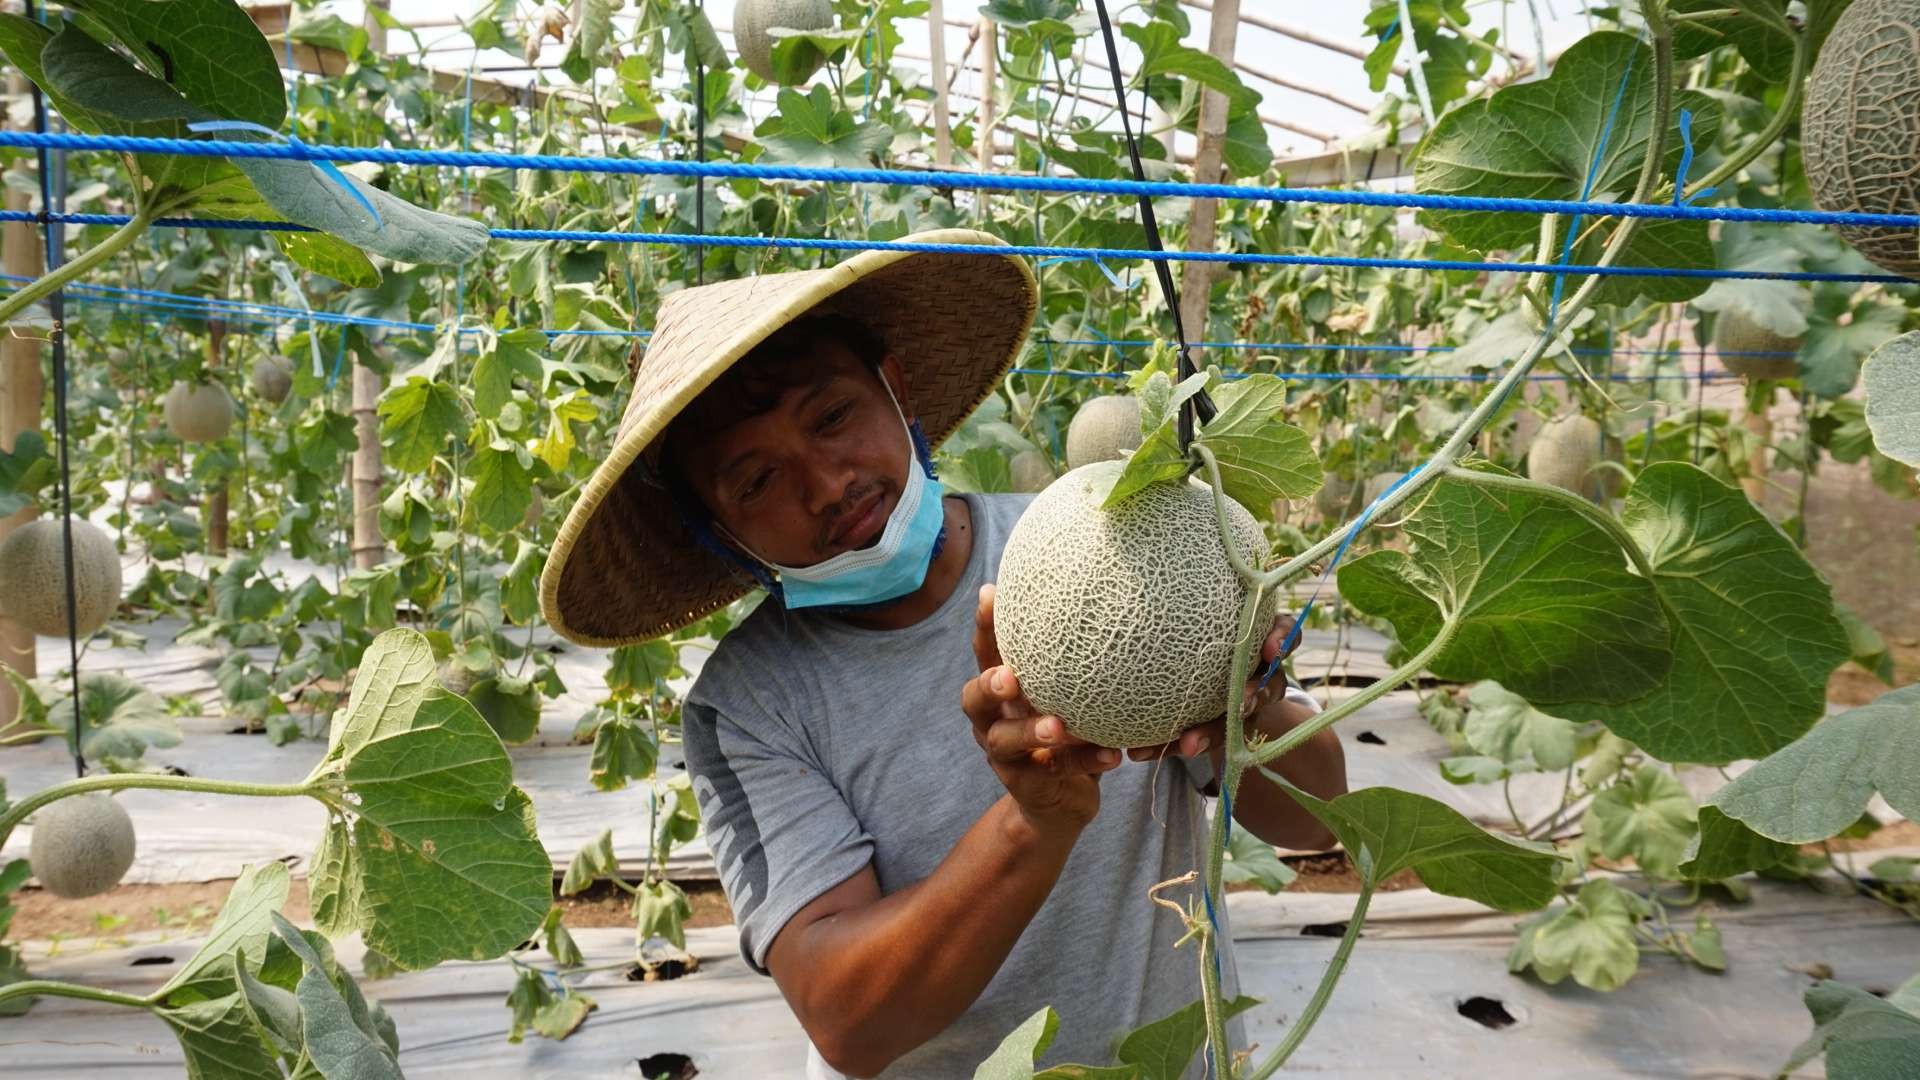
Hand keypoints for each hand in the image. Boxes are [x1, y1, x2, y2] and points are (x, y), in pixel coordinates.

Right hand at [962, 584, 1121, 836]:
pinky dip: (1084, 762)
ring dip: (1031, 731)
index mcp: (1001, 690)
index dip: (984, 624)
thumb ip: (1069, 661)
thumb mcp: (1062, 693)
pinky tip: (1113, 756)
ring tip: (1059, 726)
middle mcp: (992, 720)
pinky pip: (1054, 771)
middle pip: (973, 698)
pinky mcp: (1025, 785)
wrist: (1062, 803)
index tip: (991, 593)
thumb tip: (1107, 601)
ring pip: (1003, 741)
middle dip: (988, 684)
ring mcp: (1004, 756)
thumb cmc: (1066, 731)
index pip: (986, 651)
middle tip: (1010, 676)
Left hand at [1126, 614, 1302, 762]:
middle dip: (1254, 694)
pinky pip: (1200, 742)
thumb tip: (1132, 571)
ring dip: (1214, 733)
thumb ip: (1185, 603)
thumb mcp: (1205, 619)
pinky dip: (1171, 747)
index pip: (1283, 634)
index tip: (1271, 647)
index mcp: (1261, 642)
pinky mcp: (1221, 732)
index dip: (1282, 640)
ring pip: (1237, 723)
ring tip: (1188, 744)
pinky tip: (1139, 752)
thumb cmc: (1200, 637)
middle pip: (1268, 685)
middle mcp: (1259, 675)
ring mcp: (1244, 706)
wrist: (1214, 691)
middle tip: (1239, 703)